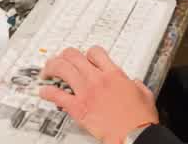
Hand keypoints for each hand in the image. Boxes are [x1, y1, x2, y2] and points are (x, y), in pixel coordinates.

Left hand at [40, 47, 157, 143]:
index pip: (95, 52)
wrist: (133, 135)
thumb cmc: (139, 119)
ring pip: (62, 69)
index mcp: (114, 74)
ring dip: (52, 67)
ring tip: (48, 71)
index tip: (84, 57)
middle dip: (64, 55)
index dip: (87, 53)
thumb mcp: (144, 94)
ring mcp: (86, 92)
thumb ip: (136, 85)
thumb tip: (134, 83)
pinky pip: (57, 96)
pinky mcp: (78, 108)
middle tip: (60, 60)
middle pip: (74, 56)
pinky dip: (47, 92)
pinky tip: (44, 92)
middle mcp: (97, 79)